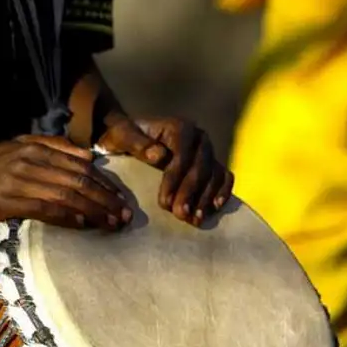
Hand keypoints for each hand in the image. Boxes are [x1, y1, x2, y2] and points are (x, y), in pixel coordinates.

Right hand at [0, 135, 130, 236]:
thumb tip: (85, 157)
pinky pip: (44, 208)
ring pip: (66, 194)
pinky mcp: (6, 201)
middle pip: (78, 179)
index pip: (79, 164)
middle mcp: (29, 159)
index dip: (104, 182)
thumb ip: (48, 148)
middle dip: (106, 198)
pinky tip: (83, 224)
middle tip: (125, 215)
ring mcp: (17, 179)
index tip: (121, 199)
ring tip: (112, 224)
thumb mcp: (14, 151)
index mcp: (34, 146)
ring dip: (93, 210)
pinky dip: (66, 216)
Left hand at [97, 116, 234, 226]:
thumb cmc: (124, 138)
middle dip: (190, 192)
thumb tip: (159, 155)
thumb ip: (136, 142)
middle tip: (179, 214)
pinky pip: (224, 177)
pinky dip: (222, 192)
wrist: (131, 140)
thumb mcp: (121, 136)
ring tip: (193, 219)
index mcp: (179, 127)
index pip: (183, 154)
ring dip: (206, 198)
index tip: (164, 202)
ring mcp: (207, 151)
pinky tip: (213, 209)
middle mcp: (198, 137)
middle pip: (201, 166)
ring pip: (214, 174)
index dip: (175, 179)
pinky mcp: (212, 164)